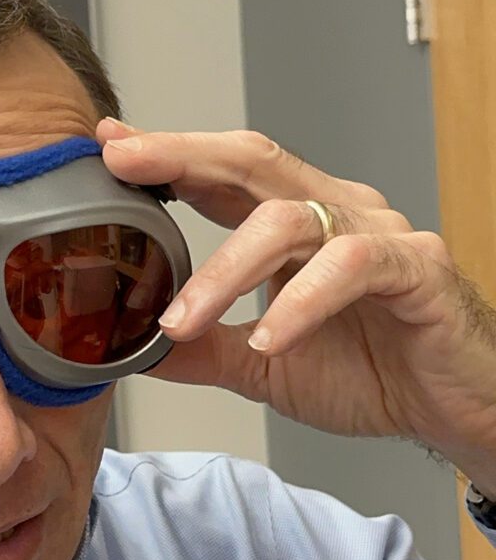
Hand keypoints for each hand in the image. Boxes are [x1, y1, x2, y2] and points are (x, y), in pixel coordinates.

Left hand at [97, 120, 495, 492]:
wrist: (451, 413)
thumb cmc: (370, 372)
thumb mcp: (264, 364)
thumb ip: (204, 350)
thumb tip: (135, 348)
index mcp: (295, 227)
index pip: (224, 177)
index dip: (168, 157)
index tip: (109, 146)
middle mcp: (334, 214)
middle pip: (251, 164)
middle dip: (182, 158)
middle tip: (123, 162)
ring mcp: (378, 235)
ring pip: (289, 218)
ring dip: (224, 270)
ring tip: (180, 321)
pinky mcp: (418, 269)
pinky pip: (354, 266)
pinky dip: (302, 302)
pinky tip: (271, 337)